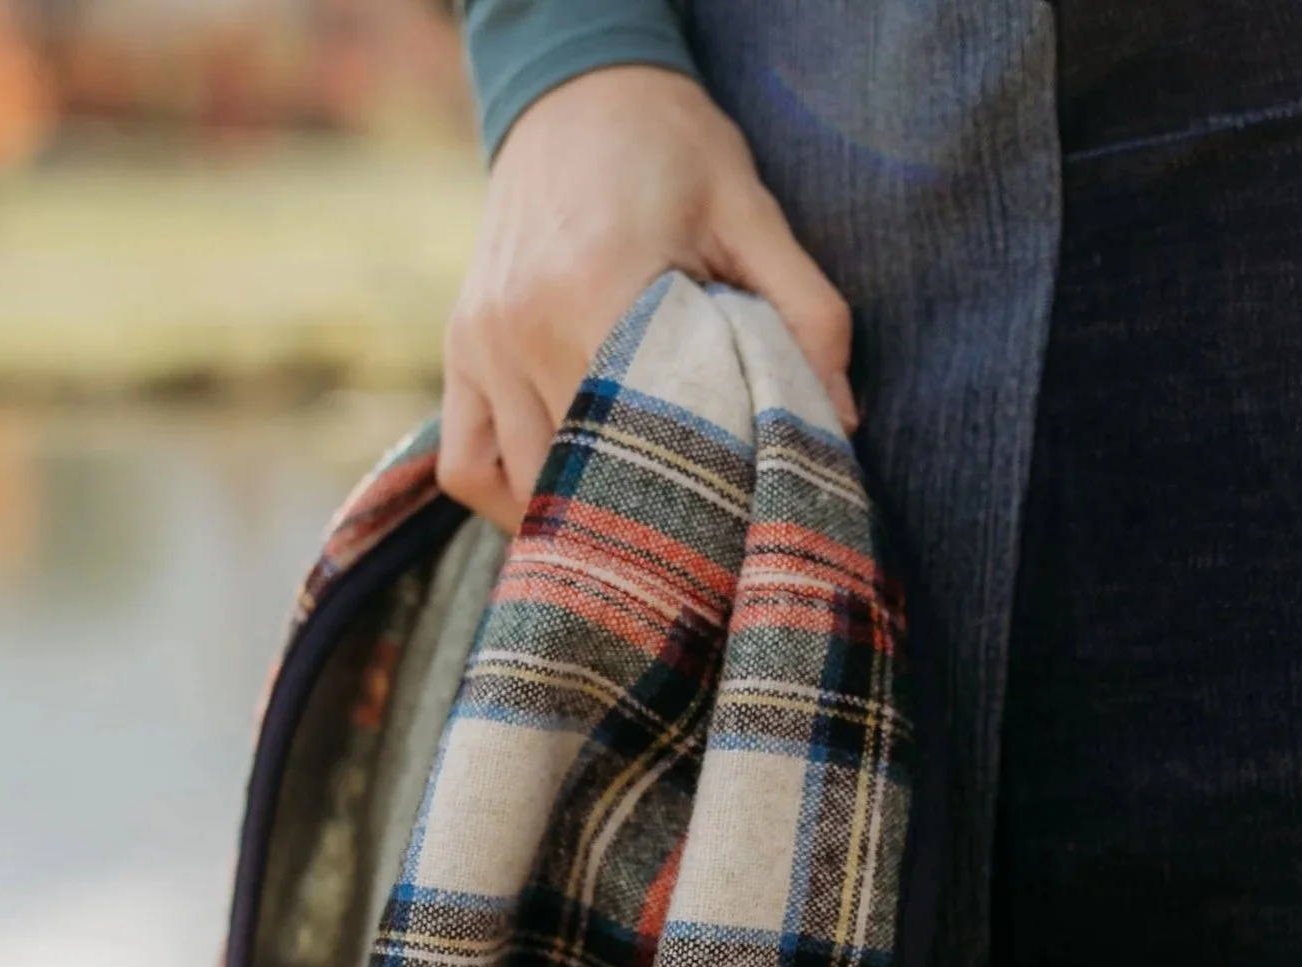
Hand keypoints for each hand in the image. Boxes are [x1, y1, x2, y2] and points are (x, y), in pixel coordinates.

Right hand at [438, 64, 857, 532]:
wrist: (576, 91)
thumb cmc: (671, 150)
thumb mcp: (753, 212)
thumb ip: (806, 313)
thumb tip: (841, 423)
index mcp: (594, 288)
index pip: (636, 438)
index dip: (683, 495)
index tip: (726, 523)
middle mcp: (520, 326)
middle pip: (576, 473)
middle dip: (634, 515)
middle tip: (692, 541)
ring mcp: (480, 343)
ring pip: (519, 484)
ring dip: (572, 515)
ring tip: (631, 527)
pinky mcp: (459, 351)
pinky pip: (465, 464)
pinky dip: (506, 498)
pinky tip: (557, 500)